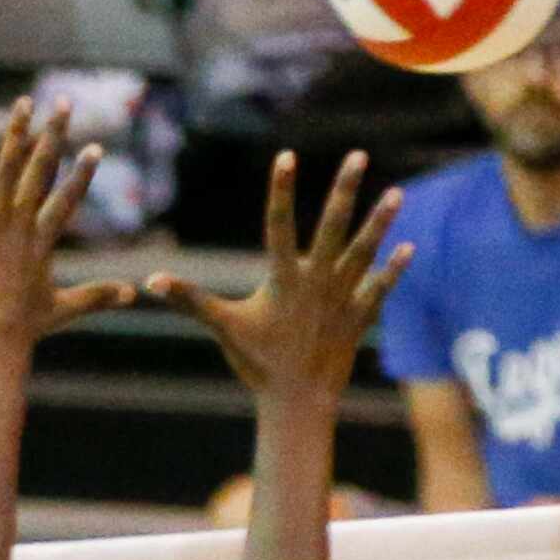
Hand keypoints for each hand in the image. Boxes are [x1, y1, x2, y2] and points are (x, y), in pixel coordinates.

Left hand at [0, 98, 136, 344]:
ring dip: (18, 133)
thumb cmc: (26, 324)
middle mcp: (24, 223)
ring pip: (9, 168)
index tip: (95, 148)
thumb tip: (133, 294)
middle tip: (64, 103)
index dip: (82, 173)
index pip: (68, 198)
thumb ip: (97, 296)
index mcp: (44, 239)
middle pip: (43, 169)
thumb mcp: (64, 307)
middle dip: (55, 134)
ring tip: (25, 102)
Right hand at [147, 152, 407, 404]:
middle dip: (345, 190)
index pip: (279, 225)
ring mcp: (342, 299)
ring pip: (364, 253)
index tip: (286, 156)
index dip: (281, 190)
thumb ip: (189, 300)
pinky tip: (409, 247)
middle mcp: (317, 283)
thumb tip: (149, 282)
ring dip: (380, 223)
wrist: (298, 403)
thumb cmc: (258, 364)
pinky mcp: (358, 317)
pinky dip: (393, 270)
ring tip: (397, 193)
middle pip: (333, 228)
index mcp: (283, 280)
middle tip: (358, 157)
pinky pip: (380, 289)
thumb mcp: (224, 327)